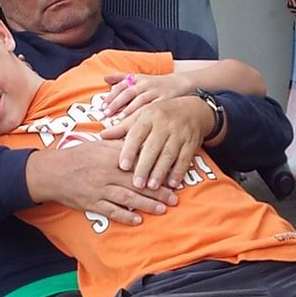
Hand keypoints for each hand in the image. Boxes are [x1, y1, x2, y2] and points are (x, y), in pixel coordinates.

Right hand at [25, 140, 176, 224]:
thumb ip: (119, 146)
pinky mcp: (91, 203)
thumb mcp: (98, 146)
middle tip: (175, 197)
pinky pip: (111, 211)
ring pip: (128, 198)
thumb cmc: (77, 157)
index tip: (172, 176)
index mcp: (111, 158)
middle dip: (158, 192)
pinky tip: (138, 220)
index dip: (157, 171)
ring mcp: (99, 190)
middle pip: (138, 183)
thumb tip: (139, 143)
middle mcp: (107, 174)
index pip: (140, 165)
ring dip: (147, 205)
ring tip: (163, 209)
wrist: (52, 172)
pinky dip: (125, 216)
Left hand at [101, 96, 215, 191]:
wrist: (194, 109)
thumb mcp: (143, 116)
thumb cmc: (162, 114)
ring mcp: (179, 133)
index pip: (136, 134)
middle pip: (153, 147)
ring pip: (169, 154)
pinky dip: (179, 172)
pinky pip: (185, 158)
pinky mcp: (192, 142)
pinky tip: (172, 184)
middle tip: (136, 184)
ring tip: (152, 187)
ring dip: (160, 172)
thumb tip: (102, 135)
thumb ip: (124, 127)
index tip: (122, 166)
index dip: (129, 150)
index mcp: (148, 116)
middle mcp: (164, 124)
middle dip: (144, 167)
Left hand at [102, 70, 189, 119]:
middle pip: (128, 93)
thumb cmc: (155, 83)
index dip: (111, 96)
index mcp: (137, 79)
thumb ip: (122, 78)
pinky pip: (153, 107)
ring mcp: (155, 91)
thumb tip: (105, 78)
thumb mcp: (139, 77)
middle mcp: (145, 84)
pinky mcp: (165, 99)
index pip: (121, 86)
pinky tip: (139, 121)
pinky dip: (145, 114)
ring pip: (140, 100)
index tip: (102, 106)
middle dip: (116, 103)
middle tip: (106, 114)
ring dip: (129, 110)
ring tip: (119, 119)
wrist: (178, 83)